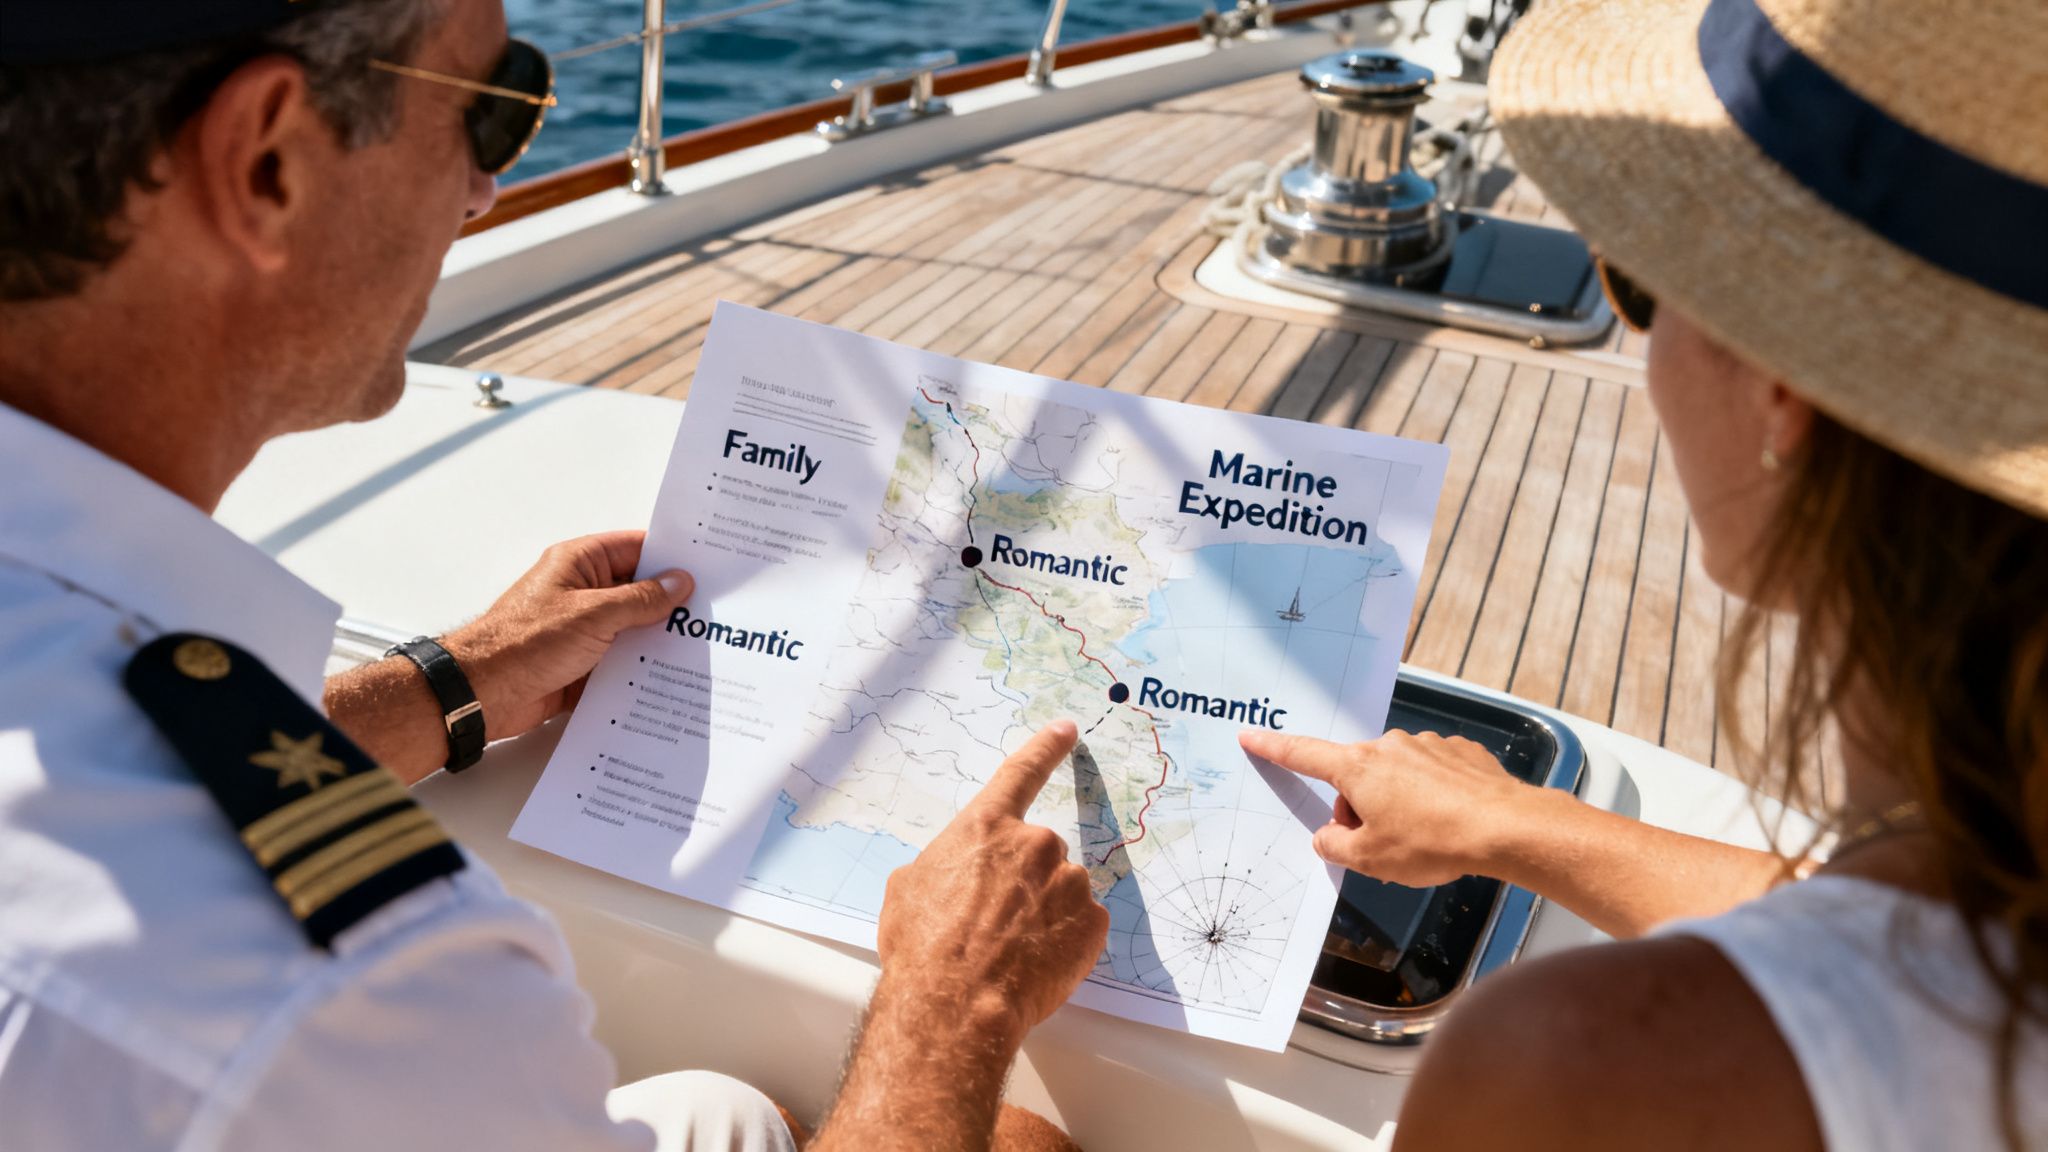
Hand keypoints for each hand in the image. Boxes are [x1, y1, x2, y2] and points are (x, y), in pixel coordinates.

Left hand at [442, 531, 692, 743]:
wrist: (482, 694)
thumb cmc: (523, 643)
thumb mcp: (593, 614)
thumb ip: (640, 599)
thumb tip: (678, 583)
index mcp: (580, 564)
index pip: (635, 548)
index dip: (671, 555)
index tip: (708, 565)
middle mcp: (582, 592)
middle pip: (639, 590)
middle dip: (673, 602)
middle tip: (715, 610)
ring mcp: (583, 629)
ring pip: (633, 629)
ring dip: (659, 639)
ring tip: (703, 646)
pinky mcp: (583, 663)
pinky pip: (622, 661)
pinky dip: (642, 668)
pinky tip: (671, 676)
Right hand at [875, 720, 1109, 1048]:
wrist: (955, 1004)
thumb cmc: (922, 948)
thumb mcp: (908, 890)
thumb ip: (941, 866)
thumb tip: (950, 875)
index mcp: (985, 828)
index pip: (1020, 773)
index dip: (1045, 749)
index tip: (1066, 730)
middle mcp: (1034, 844)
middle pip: (1039, 853)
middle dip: (1024, 882)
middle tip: (995, 923)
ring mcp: (1069, 883)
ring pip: (1063, 891)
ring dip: (1046, 913)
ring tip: (1011, 951)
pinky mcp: (1094, 923)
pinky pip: (1083, 926)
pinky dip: (1066, 942)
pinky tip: (1036, 965)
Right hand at [1240, 728, 1536, 886]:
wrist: (1505, 828)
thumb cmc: (1432, 842)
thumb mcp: (1371, 859)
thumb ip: (1336, 847)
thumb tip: (1328, 836)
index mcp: (1358, 768)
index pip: (1304, 754)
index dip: (1274, 748)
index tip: (1252, 735)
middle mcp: (1389, 747)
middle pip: (1355, 777)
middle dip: (1359, 809)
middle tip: (1382, 845)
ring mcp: (1427, 745)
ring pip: (1395, 776)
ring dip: (1397, 803)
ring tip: (1425, 837)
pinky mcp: (1460, 752)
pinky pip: (1431, 773)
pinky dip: (1432, 795)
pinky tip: (1450, 819)